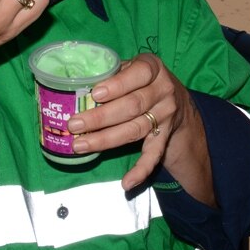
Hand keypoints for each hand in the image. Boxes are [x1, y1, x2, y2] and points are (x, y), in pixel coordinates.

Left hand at [67, 54, 210, 198]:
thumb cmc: (141, 78)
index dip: (117, 85)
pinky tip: (126, 182)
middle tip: (74, 124)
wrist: (176, 97)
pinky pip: (153, 155)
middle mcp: (163, 91)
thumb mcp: (131, 66)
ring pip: (135, 130)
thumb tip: (75, 83)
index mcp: (153, 68)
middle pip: (132, 106)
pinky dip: (141, 170)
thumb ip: (110, 72)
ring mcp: (166, 115)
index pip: (139, 74)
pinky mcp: (165, 136)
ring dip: (106, 140)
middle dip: (101, 117)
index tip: (95, 94)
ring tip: (80, 145)